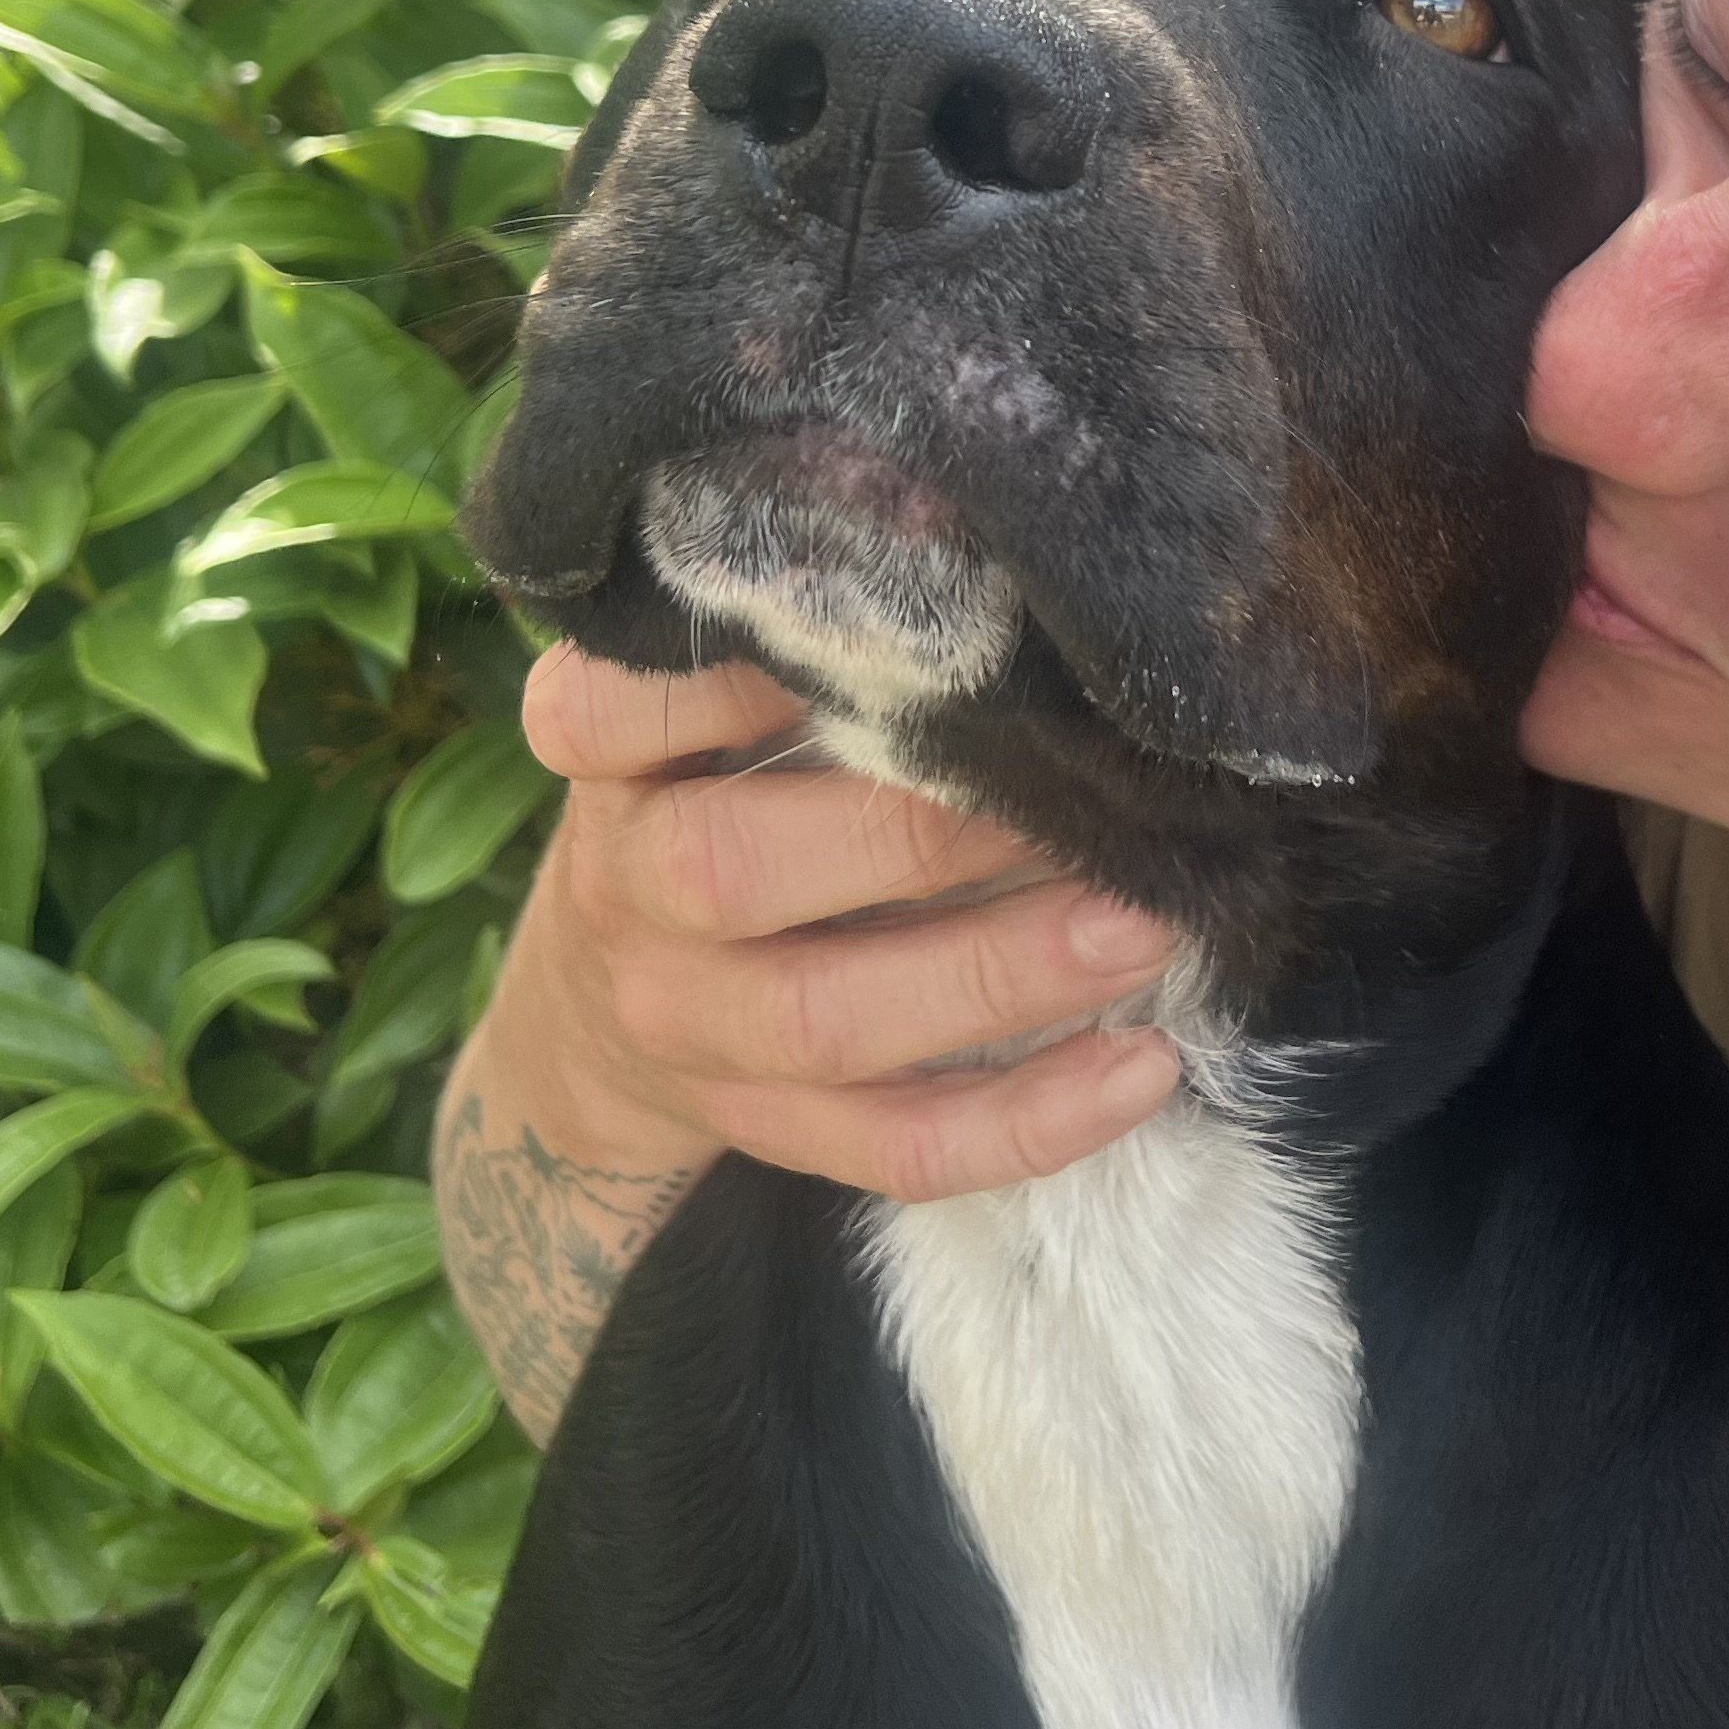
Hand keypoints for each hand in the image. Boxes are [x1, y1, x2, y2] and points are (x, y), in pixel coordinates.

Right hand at [491, 640, 1184, 1202]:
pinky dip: (1024, 1120)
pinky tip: (1144, 1069)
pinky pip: (894, 1147)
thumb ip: (785, 649)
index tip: (885, 629)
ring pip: (830, 1019)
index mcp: (607, 760)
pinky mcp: (765, 1126)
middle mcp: (626, 889)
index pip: (609, 710)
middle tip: (1089, 789)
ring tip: (1146, 924)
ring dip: (1002, 974)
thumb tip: (985, 581)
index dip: (723, 677)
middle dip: (920, 833)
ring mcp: (686, 1025)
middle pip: (735, 873)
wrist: (582, 1024)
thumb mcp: (694, 708)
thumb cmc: (701, 800)